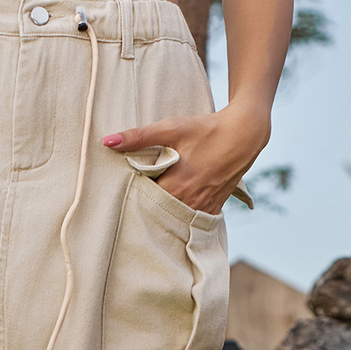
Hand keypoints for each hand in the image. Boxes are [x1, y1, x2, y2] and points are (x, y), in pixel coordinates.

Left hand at [101, 100, 271, 213]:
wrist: (243, 134)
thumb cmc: (205, 129)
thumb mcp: (171, 129)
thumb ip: (139, 137)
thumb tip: (107, 141)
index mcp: (174, 187)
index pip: (142, 202)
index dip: (131, 197)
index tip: (121, 191)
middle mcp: (187, 202)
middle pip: (157, 213)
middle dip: (145, 207)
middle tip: (133, 200)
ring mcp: (201, 208)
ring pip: (173, 218)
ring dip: (162, 213)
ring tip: (151, 205)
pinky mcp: (213, 209)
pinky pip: (191, 219)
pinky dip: (181, 216)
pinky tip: (173, 208)